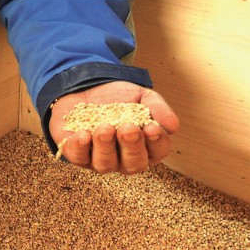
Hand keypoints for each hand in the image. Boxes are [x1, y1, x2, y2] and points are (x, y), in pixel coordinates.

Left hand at [49, 81, 178, 174]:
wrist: (84, 86)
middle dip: (131, 146)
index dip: (157, 142)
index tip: (152, 126)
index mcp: (145, 146)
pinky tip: (82, 134)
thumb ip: (157, 108)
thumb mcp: (141, 96)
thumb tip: (173, 126)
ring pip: (105, 164)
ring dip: (105, 147)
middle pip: (133, 163)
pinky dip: (79, 147)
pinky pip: (78, 157)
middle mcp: (124, 158)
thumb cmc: (117, 97)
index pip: (157, 151)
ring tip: (104, 128)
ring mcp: (99, 159)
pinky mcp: (76, 154)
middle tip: (128, 128)